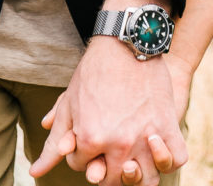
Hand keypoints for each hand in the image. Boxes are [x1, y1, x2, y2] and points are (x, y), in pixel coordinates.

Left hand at [30, 41, 190, 184]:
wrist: (126, 41)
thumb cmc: (94, 71)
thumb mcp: (69, 105)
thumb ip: (53, 144)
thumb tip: (36, 171)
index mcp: (89, 140)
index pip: (82, 167)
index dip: (83, 153)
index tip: (89, 134)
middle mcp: (118, 143)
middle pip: (112, 179)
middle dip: (107, 167)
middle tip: (109, 148)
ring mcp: (145, 135)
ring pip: (146, 179)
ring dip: (139, 172)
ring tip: (134, 156)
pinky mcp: (167, 123)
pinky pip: (176, 158)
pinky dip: (169, 157)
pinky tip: (159, 146)